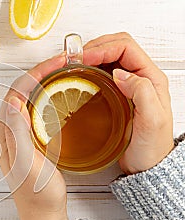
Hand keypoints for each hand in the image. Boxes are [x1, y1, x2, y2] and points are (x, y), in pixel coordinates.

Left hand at [0, 54, 68, 219]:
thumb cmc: (37, 193)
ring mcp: (16, 134)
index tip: (57, 63)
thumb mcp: (29, 163)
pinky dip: (46, 96)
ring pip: (28, 98)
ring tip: (63, 71)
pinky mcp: (27, 138)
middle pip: (21, 91)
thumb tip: (12, 100)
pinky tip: (59, 93)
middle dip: (40, 73)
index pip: (16, 92)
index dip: (36, 74)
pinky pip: (34, 109)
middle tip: (64, 62)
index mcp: (2, 132)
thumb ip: (18, 132)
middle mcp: (5, 130)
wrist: (43, 214)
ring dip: (43, 82)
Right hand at [83, 32, 173, 173]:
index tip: (83, 58)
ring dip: (90, 56)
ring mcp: (127, 85)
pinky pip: (101, 73)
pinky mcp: (116, 94)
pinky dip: (88, 70)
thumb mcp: (152, 120)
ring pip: (108, 58)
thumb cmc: (152, 146)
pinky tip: (78, 78)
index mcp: (150, 78)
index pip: (126, 48)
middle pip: (117, 46)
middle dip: (95, 47)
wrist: (147, 166)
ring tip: (73, 65)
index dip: (103, 48)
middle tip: (74, 59)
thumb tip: (119, 73)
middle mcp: (140, 77)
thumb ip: (141, 92)